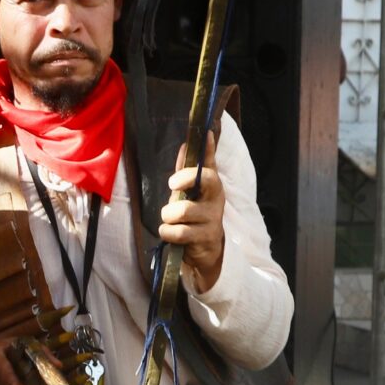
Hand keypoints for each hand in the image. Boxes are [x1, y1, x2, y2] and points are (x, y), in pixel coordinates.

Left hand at [159, 146, 228, 292]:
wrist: (206, 251)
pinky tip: (171, 234)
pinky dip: (168, 233)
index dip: (209, 148)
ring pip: (183, 210)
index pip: (211, 163)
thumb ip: (185, 172)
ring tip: (170, 220)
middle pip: (206, 179)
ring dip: (168, 216)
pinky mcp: (206, 238)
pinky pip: (178, 232)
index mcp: (212, 185)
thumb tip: (184, 146)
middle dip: (184, 178)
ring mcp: (213, 218)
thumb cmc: (194, 217)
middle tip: (172, 185)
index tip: (205, 134)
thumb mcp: (189, 194)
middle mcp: (216, 199)